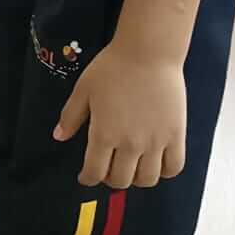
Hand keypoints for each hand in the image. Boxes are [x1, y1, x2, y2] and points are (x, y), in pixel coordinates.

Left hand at [54, 42, 185, 188]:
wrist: (148, 53)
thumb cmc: (112, 67)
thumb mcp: (84, 89)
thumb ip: (71, 116)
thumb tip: (59, 137)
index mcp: (104, 133)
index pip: (94, 171)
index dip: (87, 178)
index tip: (85, 177)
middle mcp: (130, 144)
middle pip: (120, 180)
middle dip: (109, 179)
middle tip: (106, 169)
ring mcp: (155, 142)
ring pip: (147, 179)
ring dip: (135, 179)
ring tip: (130, 166)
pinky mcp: (176, 136)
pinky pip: (173, 167)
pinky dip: (163, 171)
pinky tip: (155, 162)